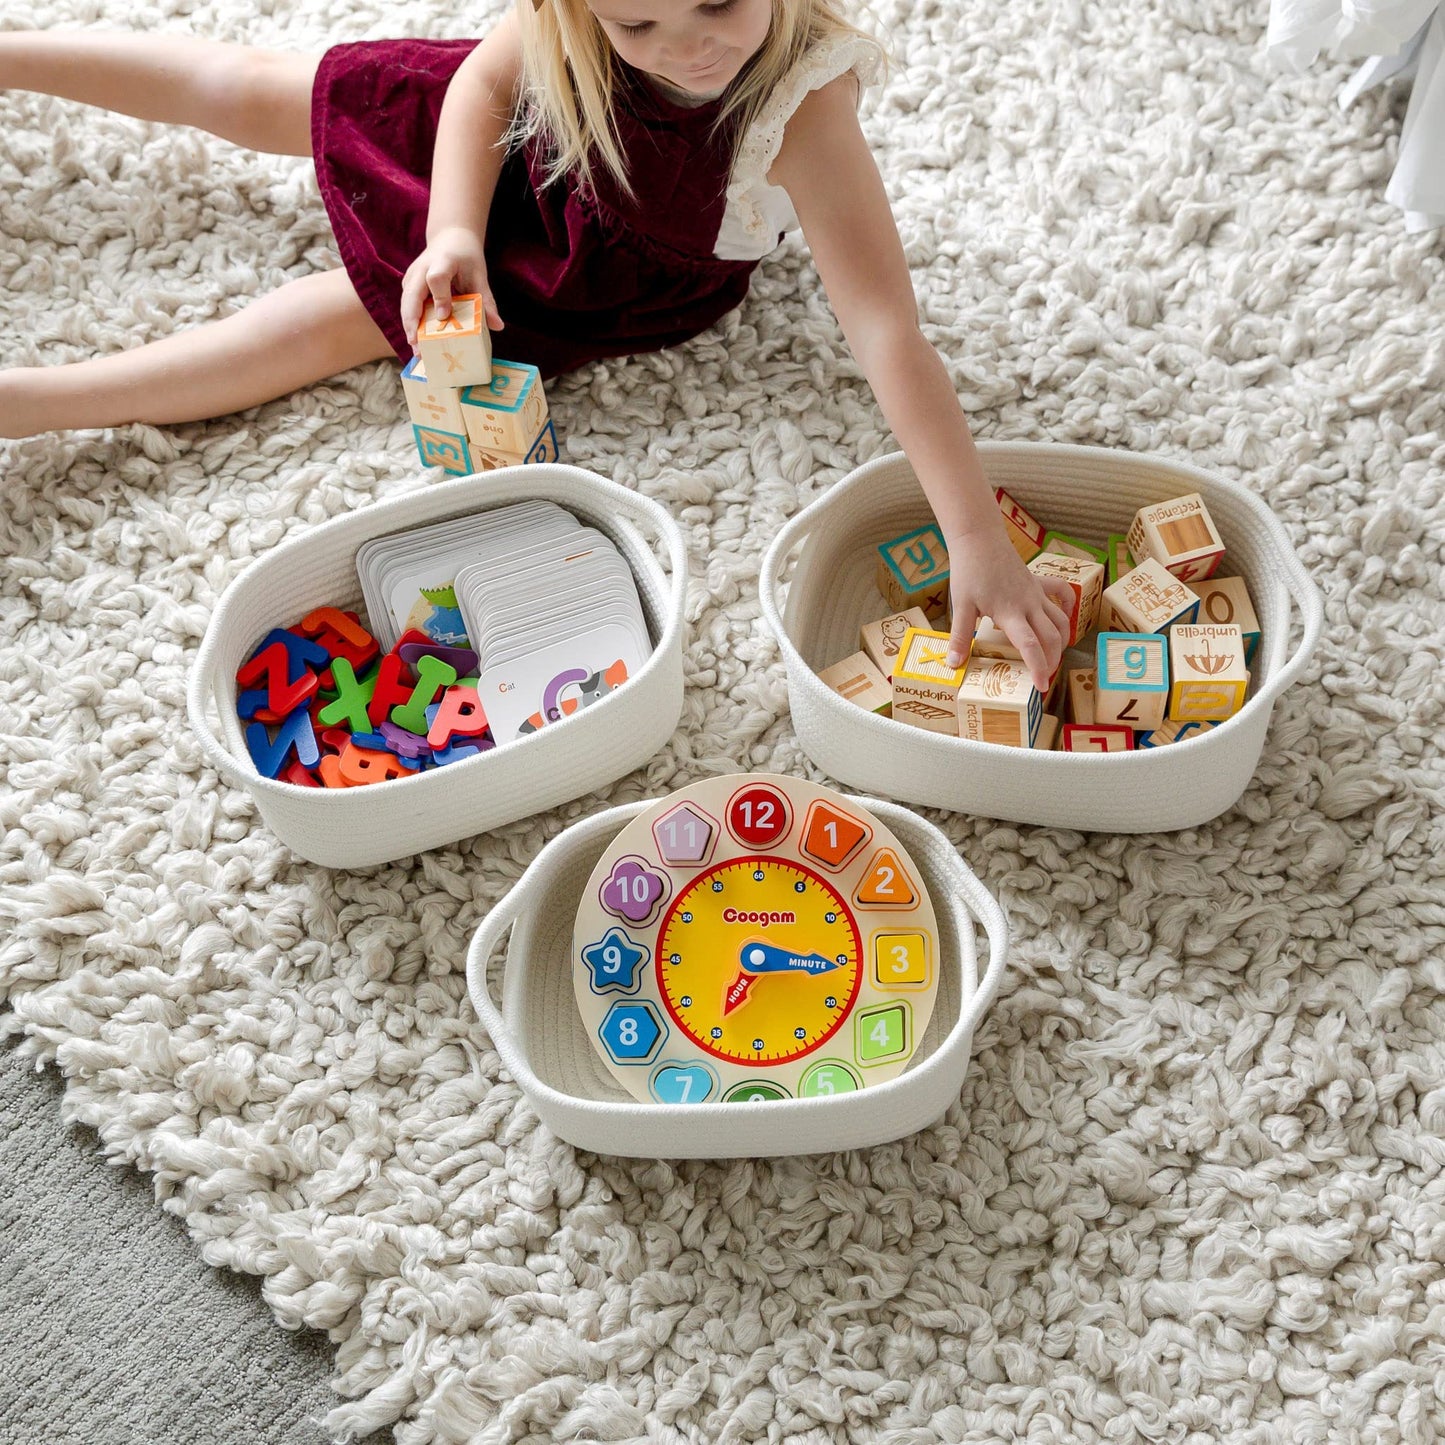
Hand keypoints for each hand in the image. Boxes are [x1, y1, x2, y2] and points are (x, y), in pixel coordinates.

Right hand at [400, 226, 503, 350]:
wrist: (449, 238)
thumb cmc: (466, 257)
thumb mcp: (479, 275)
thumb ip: (486, 300)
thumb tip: (498, 326)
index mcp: (442, 261)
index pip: (436, 279)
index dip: (439, 298)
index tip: (443, 317)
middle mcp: (422, 268)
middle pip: (411, 295)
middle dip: (413, 322)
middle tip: (418, 347)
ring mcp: (412, 276)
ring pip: (406, 304)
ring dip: (409, 327)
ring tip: (418, 351)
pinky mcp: (408, 284)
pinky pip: (407, 306)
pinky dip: (411, 324)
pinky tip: (418, 342)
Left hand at [944, 527, 1073, 692]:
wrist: (979, 539)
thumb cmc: (969, 571)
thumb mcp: (960, 605)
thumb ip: (960, 636)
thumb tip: (954, 664)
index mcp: (1011, 613)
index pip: (1031, 646)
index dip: (1038, 668)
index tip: (1041, 687)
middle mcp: (1030, 604)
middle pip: (1052, 637)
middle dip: (1052, 660)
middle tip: (1043, 677)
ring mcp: (1036, 592)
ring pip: (1061, 620)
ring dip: (1062, 640)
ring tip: (1053, 657)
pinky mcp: (1037, 581)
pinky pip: (1061, 593)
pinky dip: (1067, 607)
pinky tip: (1063, 619)